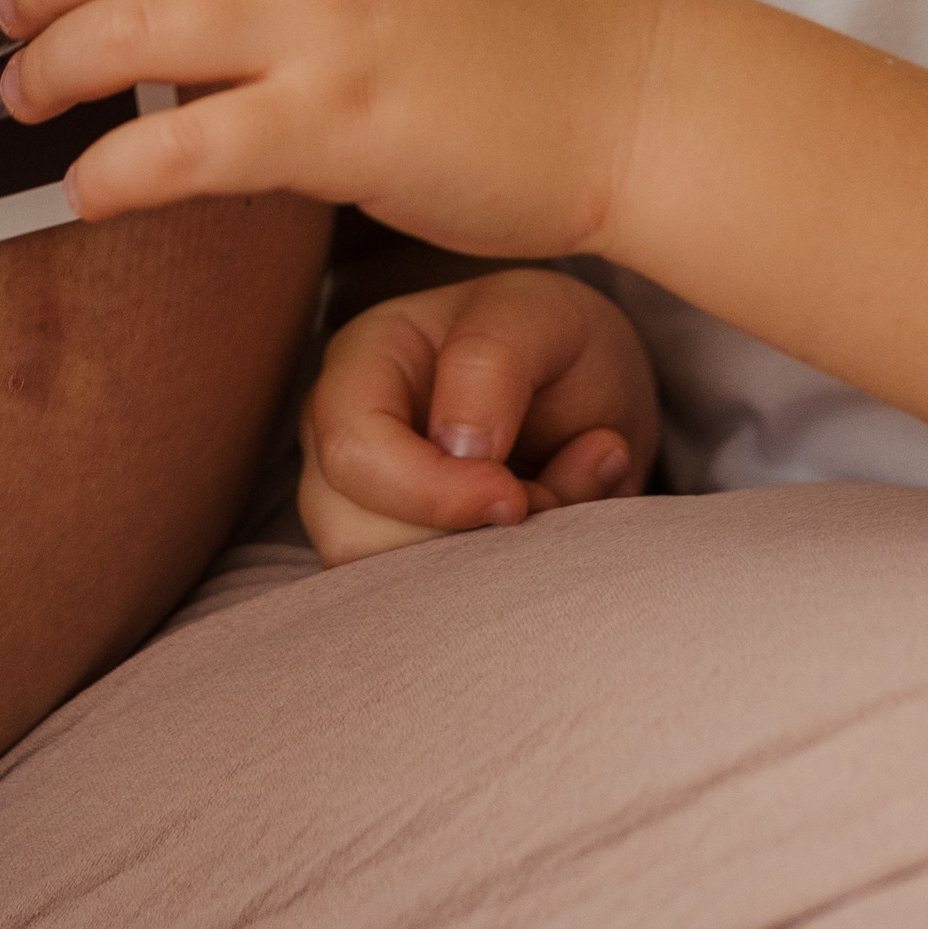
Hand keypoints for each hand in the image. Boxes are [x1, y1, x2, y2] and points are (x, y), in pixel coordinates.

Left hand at [0, 0, 664, 256]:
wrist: (638, 95)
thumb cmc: (532, 20)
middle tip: (6, 29)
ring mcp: (330, 20)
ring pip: (133, 31)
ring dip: (54, 69)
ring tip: (27, 102)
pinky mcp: (338, 123)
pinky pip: (184, 145)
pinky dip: (117, 170)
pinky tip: (88, 190)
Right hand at [300, 268, 657, 564]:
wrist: (588, 394)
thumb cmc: (556, 342)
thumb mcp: (543, 318)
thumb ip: (494, 363)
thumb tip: (461, 449)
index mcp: (365, 360)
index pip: (353, 450)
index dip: (431, 491)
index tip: (513, 498)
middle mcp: (340, 435)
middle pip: (352, 534)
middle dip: (463, 539)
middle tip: (544, 498)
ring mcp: (359, 505)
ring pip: (382, 588)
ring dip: (482, 569)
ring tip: (548, 507)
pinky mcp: (396, 559)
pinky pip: (423, 611)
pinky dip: (492, 590)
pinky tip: (540, 532)